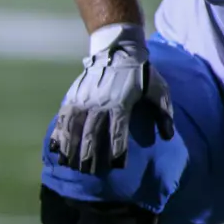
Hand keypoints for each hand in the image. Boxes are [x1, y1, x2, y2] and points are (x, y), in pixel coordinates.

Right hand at [50, 23, 174, 173]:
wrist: (117, 50)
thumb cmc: (141, 73)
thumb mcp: (158, 90)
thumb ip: (163, 114)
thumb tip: (167, 137)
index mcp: (120, 104)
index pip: (117, 133)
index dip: (117, 151)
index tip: (116, 167)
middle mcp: (99, 104)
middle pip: (91, 134)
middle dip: (89, 155)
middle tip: (89, 173)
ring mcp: (83, 101)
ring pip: (74, 128)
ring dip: (71, 148)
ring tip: (70, 165)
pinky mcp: (73, 98)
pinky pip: (63, 119)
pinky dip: (59, 134)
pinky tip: (56, 148)